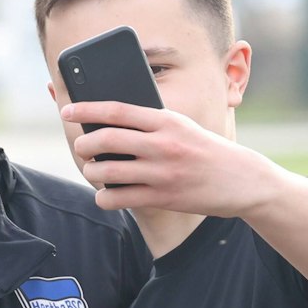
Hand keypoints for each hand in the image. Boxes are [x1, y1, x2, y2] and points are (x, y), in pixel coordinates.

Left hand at [61, 101, 273, 217]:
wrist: (241, 179)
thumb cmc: (204, 150)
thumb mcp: (182, 127)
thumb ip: (150, 125)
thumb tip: (108, 126)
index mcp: (166, 120)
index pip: (116, 110)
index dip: (86, 109)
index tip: (67, 111)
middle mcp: (162, 145)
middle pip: (105, 140)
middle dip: (84, 144)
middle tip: (81, 147)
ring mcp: (161, 173)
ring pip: (107, 171)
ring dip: (92, 171)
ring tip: (94, 170)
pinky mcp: (162, 198)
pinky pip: (118, 199)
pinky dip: (105, 197)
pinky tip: (106, 194)